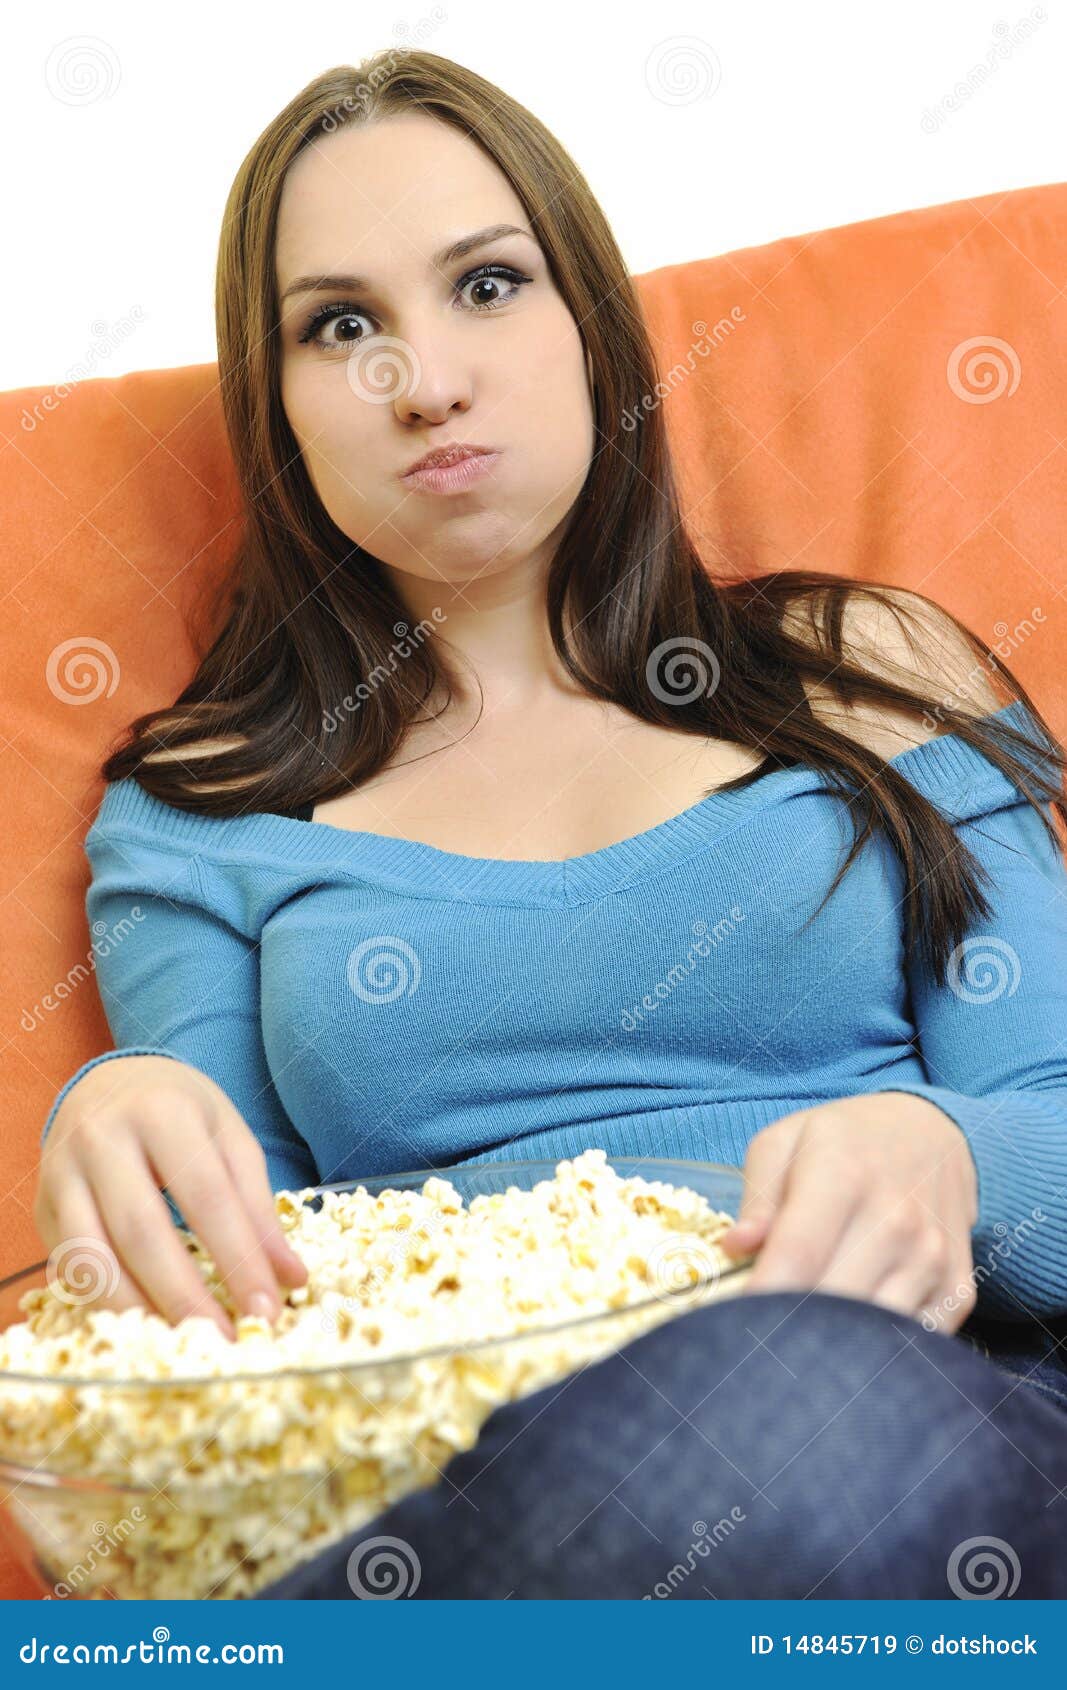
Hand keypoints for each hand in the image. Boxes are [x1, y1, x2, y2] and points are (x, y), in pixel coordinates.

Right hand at [35, 1056, 307, 1340]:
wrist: (110, 1081)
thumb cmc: (181, 1111)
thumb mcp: (230, 1139)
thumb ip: (258, 1207)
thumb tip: (291, 1278)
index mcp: (162, 1112)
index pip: (205, 1196)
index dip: (238, 1259)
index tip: (268, 1309)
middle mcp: (102, 1138)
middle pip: (142, 1232)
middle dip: (186, 1297)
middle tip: (225, 1342)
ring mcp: (62, 1172)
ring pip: (93, 1258)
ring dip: (138, 1312)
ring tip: (184, 1345)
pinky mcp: (41, 1205)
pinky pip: (69, 1266)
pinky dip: (106, 1303)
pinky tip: (143, 1325)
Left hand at [719, 1093, 978, 1331]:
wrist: (930, 1134)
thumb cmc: (843, 1142)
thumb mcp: (785, 1143)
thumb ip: (758, 1198)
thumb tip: (735, 1248)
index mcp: (843, 1176)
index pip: (798, 1256)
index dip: (760, 1299)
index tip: (733, 1324)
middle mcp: (896, 1220)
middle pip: (833, 1304)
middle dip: (788, 1329)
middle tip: (761, 1335)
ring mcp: (932, 1259)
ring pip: (873, 1335)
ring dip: (833, 1347)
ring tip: (803, 1335)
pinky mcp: (957, 1292)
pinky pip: (910, 1345)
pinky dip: (877, 1350)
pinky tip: (853, 1328)